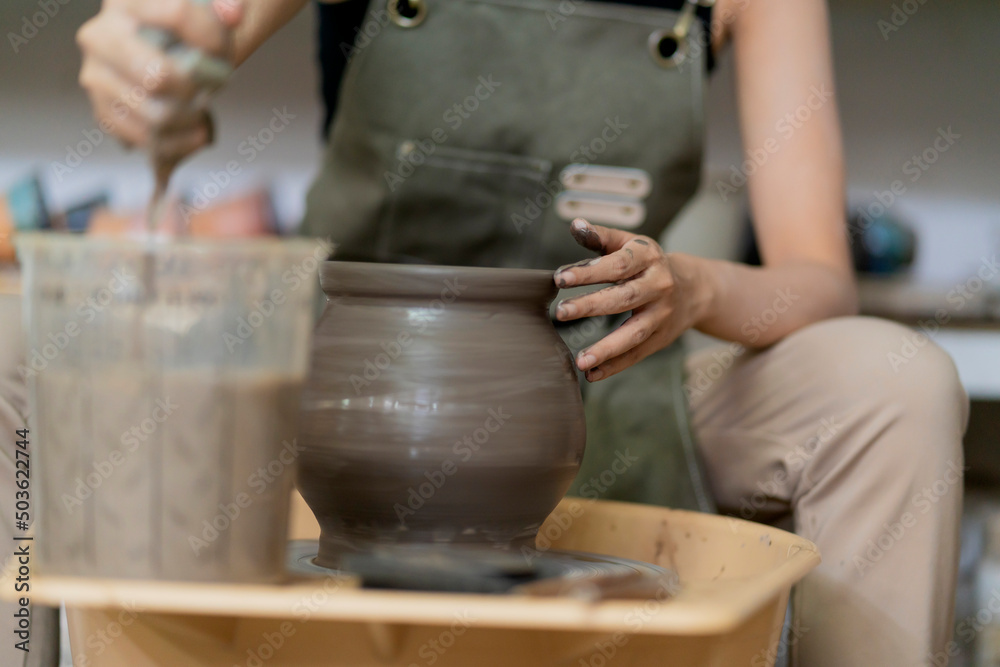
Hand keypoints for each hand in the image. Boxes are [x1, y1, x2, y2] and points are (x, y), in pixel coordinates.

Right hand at [77, 0, 242, 156]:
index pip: (178, 14)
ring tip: (203, 108)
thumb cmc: (184, 31)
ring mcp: (96, 77)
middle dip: (196, 88)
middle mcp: (99, 36)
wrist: (159, 50)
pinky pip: (147, 139)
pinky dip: (180, 142)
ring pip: (157, 114)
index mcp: (125, 1)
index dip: (212, 38)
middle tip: (210, 87)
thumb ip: (222, 7)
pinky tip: (196, 131)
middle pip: (159, 76)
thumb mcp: (203, 12)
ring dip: (192, 118)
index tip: (222, 49)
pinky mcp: (103, 112)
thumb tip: (234, 12)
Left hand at [553, 218, 709, 381]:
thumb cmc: (647, 263)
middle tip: (561, 312)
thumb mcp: (630, 244)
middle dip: (591, 306)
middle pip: (624, 298)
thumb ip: (601, 237)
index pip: (616, 264)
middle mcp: (659, 286)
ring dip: (607, 349)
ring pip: (634, 334)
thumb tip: (575, 225)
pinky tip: (590, 374)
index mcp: (648, 257)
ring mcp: (662, 315)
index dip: (588, 272)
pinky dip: (614, 366)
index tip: (559, 278)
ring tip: (579, 360)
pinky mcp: (661, 339)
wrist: (694, 289)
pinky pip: (636, 355)